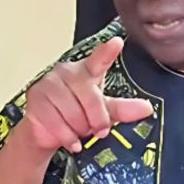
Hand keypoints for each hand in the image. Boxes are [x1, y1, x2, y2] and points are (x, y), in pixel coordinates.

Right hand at [21, 38, 152, 153]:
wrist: (46, 130)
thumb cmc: (76, 114)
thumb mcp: (103, 112)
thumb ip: (123, 109)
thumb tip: (146, 108)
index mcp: (86, 71)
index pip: (98, 60)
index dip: (107, 52)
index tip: (116, 43)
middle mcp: (67, 72)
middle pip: (90, 98)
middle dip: (97, 120)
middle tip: (97, 129)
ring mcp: (49, 83)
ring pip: (73, 114)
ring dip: (80, 130)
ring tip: (78, 131)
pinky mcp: (36, 98)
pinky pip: (58, 123)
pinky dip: (67, 137)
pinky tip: (70, 140)